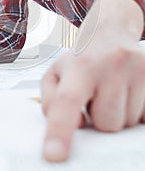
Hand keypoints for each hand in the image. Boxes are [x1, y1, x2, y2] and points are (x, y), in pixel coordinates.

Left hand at [40, 0, 144, 161]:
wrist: (110, 32)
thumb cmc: (82, 56)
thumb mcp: (56, 72)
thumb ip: (51, 100)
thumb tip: (73, 125)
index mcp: (80, 65)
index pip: (67, 101)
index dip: (60, 130)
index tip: (54, 155)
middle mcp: (111, 64)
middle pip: (106, 123)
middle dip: (99, 117)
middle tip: (96, 95)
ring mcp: (137, 69)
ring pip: (127, 122)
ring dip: (117, 113)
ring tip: (110, 91)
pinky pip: (144, 116)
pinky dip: (134, 110)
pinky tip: (125, 91)